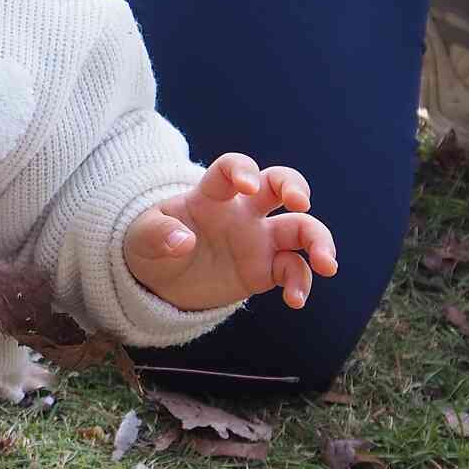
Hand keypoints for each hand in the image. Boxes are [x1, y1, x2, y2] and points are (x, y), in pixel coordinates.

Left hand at [123, 153, 338, 313]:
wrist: (161, 281)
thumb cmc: (151, 246)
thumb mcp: (141, 239)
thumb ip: (157, 234)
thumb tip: (183, 241)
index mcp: (211, 194)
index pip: (233, 168)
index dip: (243, 170)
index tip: (246, 186)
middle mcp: (242, 211)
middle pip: (279, 184)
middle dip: (296, 186)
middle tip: (301, 204)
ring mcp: (258, 239)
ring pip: (301, 228)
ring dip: (319, 240)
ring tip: (327, 264)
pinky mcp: (266, 269)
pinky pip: (294, 270)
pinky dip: (301, 283)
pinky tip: (295, 300)